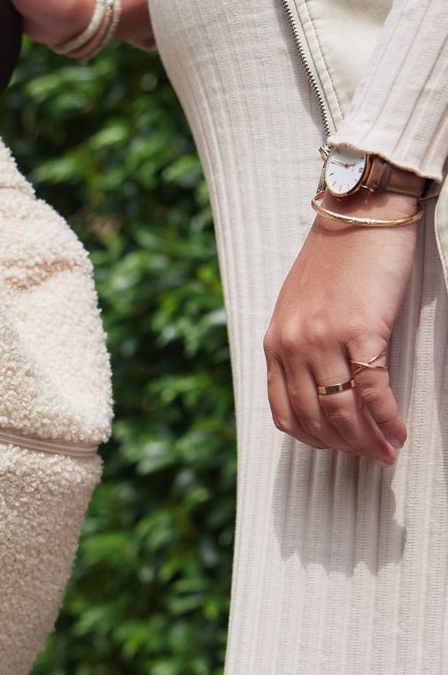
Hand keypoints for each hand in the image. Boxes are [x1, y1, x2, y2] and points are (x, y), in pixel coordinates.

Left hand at [263, 191, 417, 465]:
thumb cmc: (335, 260)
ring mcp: (323, 340)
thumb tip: (316, 386)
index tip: (334, 449)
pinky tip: (399, 432)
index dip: (310, 438)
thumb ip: (300, 344)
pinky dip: (387, 419)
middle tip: (368, 457)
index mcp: (274, 342)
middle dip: (342, 446)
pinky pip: (372, 391)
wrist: (358, 216)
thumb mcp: (300, 306)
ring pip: (342, 411)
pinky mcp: (359, 332)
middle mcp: (292, 345)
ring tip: (386, 453)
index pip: (283, 410)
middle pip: (314, 417)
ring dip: (366, 440)